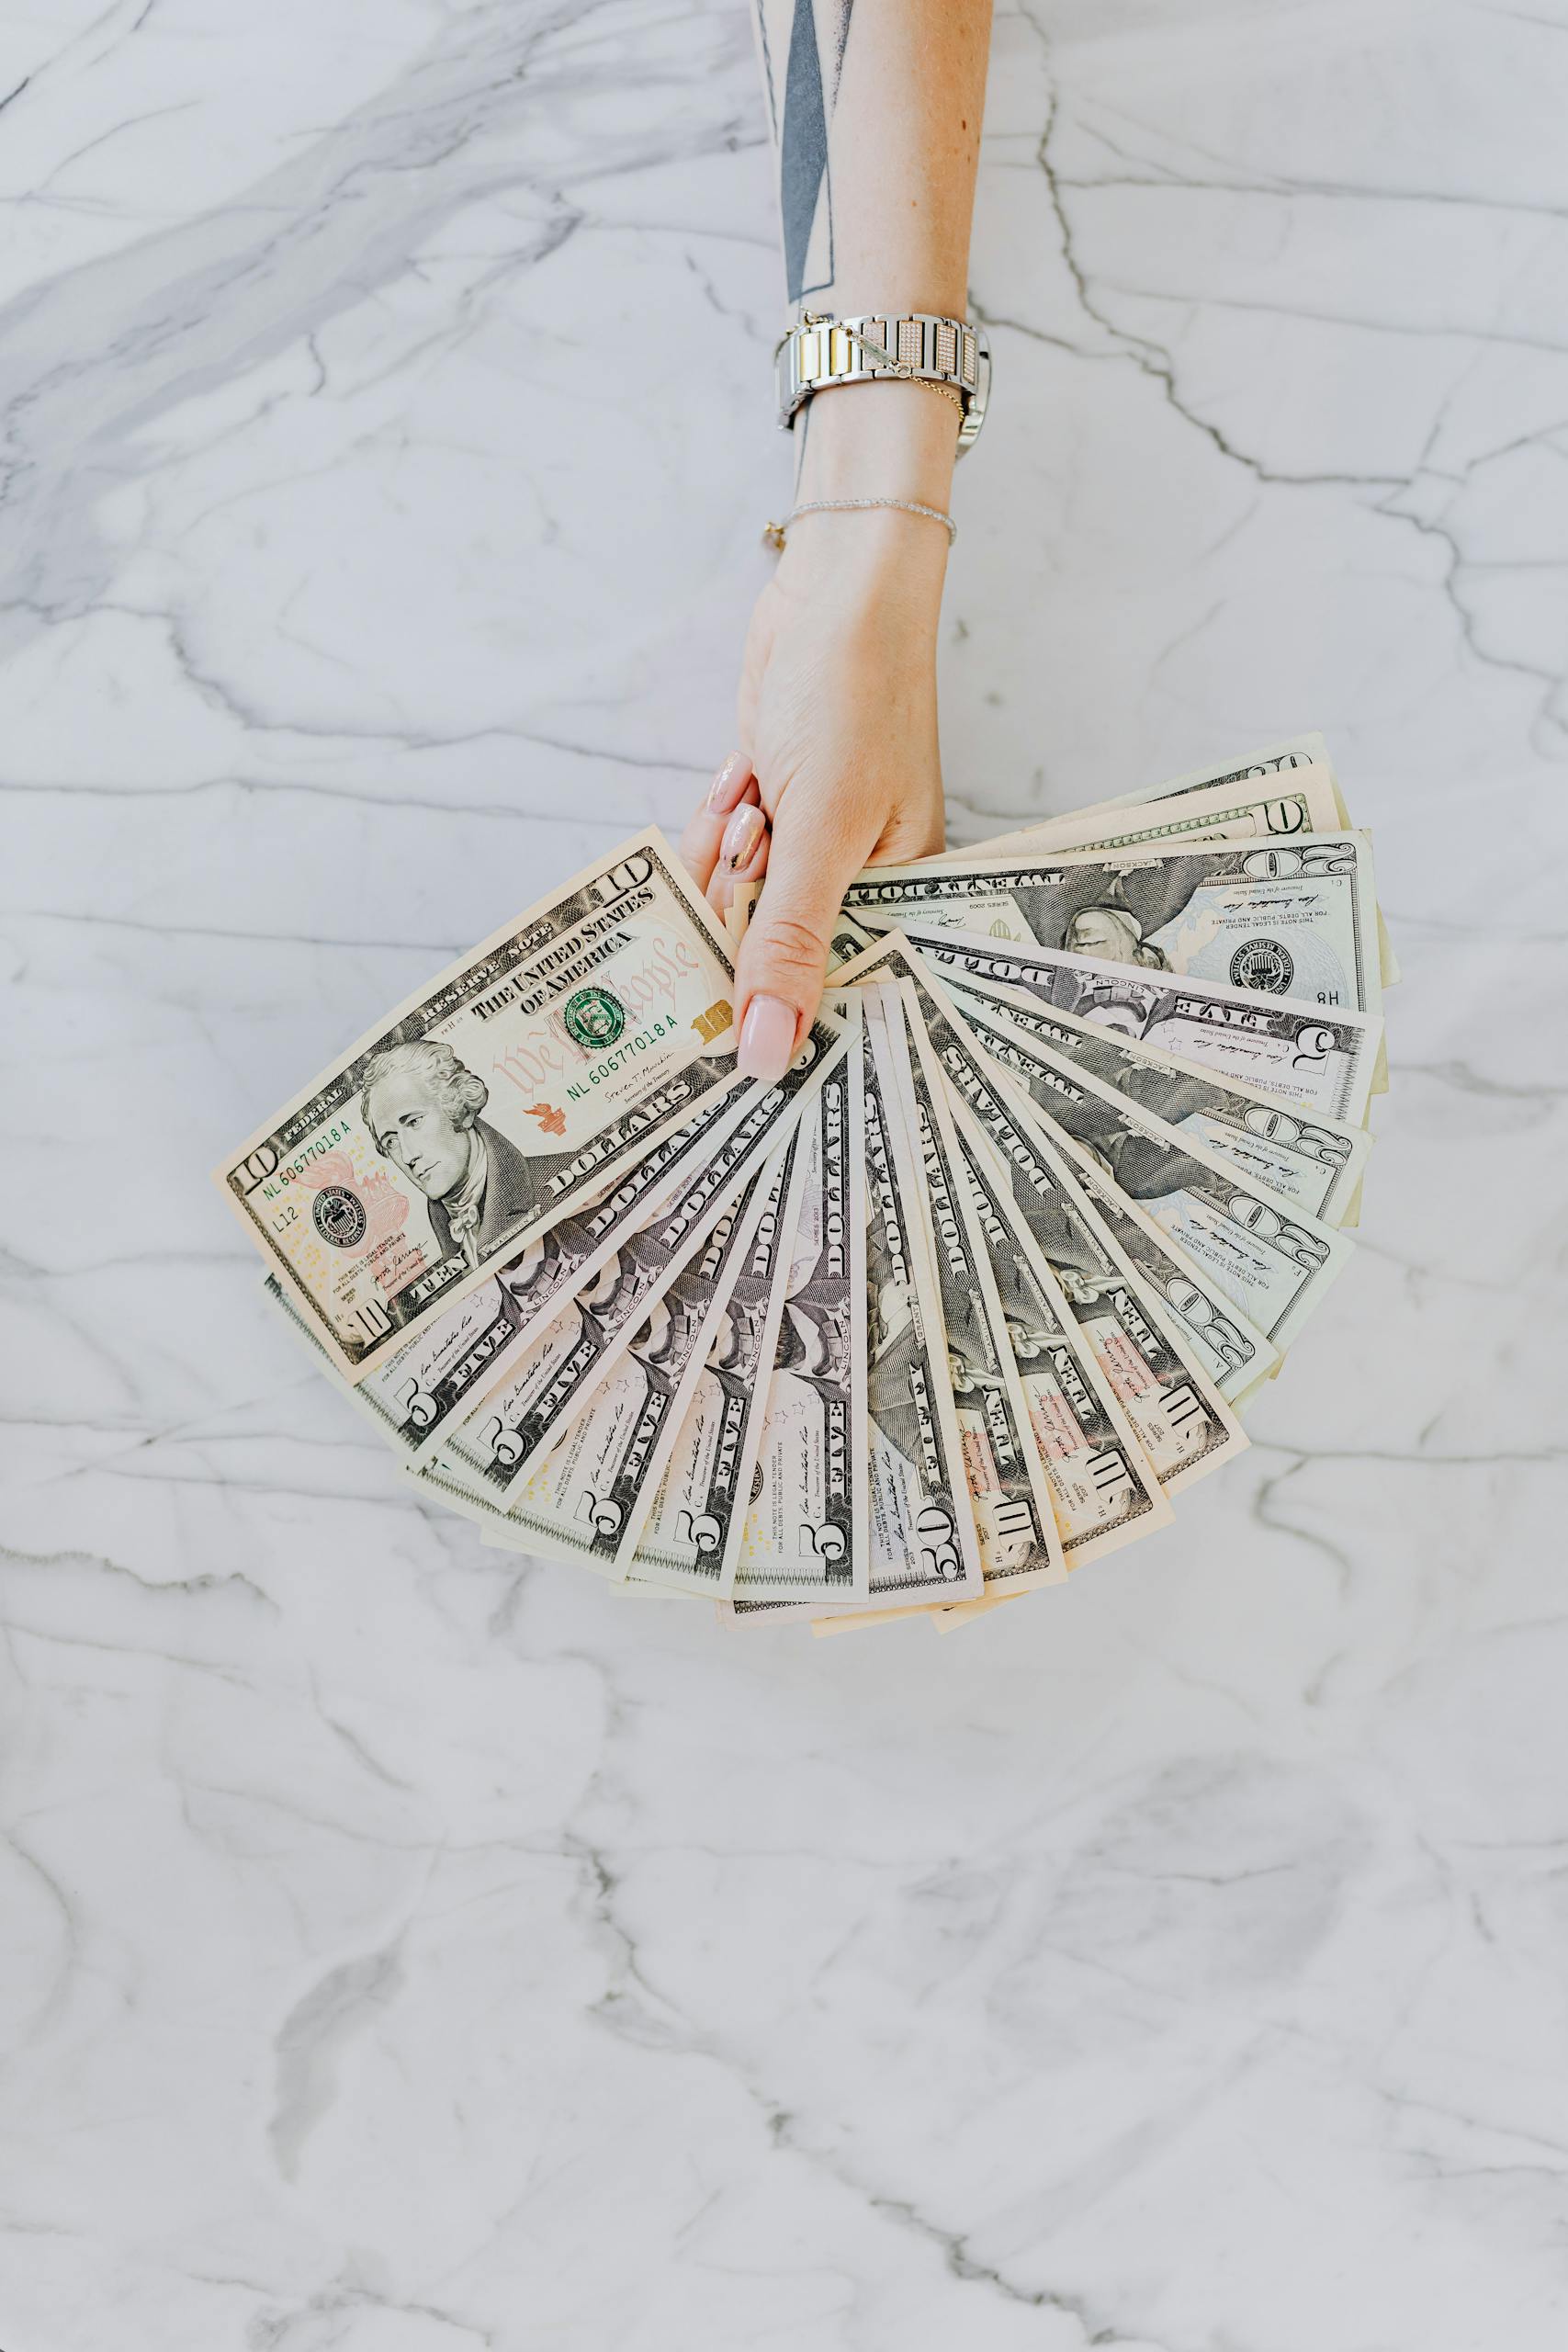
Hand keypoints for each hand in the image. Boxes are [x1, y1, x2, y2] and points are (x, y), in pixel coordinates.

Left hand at [680, 501, 947, 1079]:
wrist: (835, 590)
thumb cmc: (856, 695)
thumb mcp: (820, 831)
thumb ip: (787, 942)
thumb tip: (766, 1055)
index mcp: (906, 900)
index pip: (843, 997)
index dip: (787, 1023)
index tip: (733, 1052)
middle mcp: (862, 887)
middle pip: (779, 962)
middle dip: (741, 930)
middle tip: (738, 882)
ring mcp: (812, 854)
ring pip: (737, 911)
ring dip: (725, 864)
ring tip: (756, 801)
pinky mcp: (774, 820)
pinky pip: (724, 863)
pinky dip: (716, 830)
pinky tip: (740, 784)